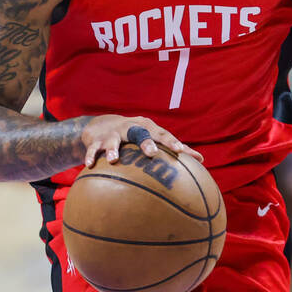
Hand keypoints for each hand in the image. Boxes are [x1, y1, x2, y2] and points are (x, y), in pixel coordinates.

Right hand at [80, 115, 202, 167]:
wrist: (100, 126)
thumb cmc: (134, 137)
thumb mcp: (151, 138)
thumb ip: (172, 149)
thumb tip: (203, 161)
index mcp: (147, 128)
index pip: (162, 134)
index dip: (172, 142)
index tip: (182, 152)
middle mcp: (131, 127)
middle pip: (139, 133)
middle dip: (145, 142)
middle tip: (152, 153)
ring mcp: (112, 133)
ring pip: (113, 140)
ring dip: (113, 149)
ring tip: (113, 159)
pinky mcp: (95, 140)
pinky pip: (93, 148)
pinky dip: (91, 156)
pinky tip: (89, 166)